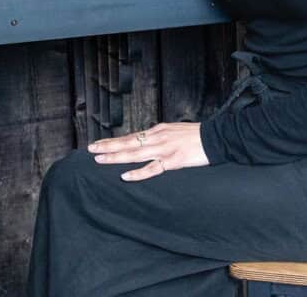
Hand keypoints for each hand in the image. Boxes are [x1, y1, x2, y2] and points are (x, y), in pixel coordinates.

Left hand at [88, 123, 209, 181]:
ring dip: (116, 157)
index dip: (113, 141)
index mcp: (157, 131)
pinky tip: (125, 176)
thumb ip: (159, 136)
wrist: (216, 137)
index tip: (98, 143)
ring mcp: (164, 149)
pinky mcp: (173, 161)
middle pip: (128, 143)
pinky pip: (152, 168)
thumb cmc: (196, 135)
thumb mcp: (173, 130)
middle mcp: (157, 138)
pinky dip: (138, 173)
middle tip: (90, 149)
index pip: (130, 136)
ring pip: (135, 154)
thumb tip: (146, 140)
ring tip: (100, 159)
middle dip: (108, 146)